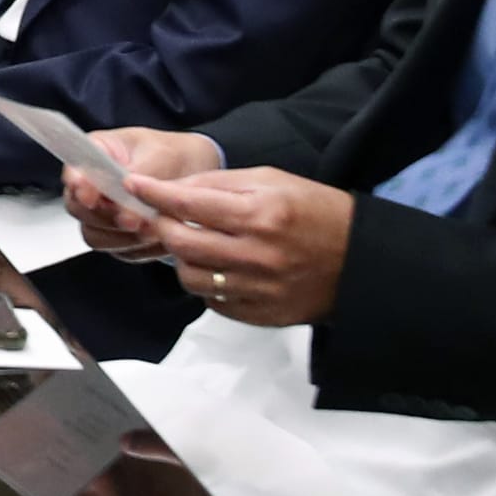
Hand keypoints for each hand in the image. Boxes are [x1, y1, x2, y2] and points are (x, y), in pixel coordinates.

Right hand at [64, 127, 223, 258]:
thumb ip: (140, 179)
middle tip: (133, 220)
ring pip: (96, 236)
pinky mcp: (118, 238)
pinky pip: (122, 251)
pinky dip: (141, 248)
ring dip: (125, 236)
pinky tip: (162, 237)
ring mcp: (101, 215)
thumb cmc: (173, 154)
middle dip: (105, 218)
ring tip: (155, 229)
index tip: (90, 197)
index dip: (78, 187)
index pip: (74, 173)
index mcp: (94, 154)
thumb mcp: (159, 156)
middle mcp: (91, 187)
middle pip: (78, 210)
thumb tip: (125, 208)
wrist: (194, 169)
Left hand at [135, 166, 355, 326]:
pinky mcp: (259, 314)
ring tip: (196, 244)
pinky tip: (218, 267)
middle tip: (164, 217)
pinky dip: (206, 283)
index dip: (155, 193)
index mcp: (260, 214)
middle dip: (163, 226)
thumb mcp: (274, 181)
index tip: (133, 184)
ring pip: (189, 276)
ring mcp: (257, 288)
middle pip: (180, 242)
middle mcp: (256, 253)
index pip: (189, 203)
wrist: (362, 261)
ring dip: (183, 258)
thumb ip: (221, 183)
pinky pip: (211, 300)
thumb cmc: (316, 212)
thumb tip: (174, 188)